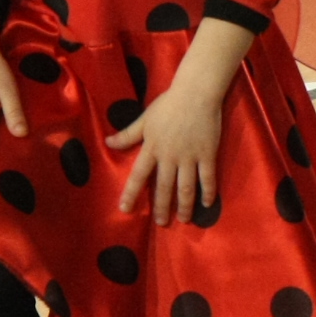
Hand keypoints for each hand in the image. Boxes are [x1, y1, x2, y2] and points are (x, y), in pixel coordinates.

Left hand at [108, 74, 222, 225]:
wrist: (195, 93)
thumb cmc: (167, 105)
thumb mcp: (144, 119)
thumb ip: (127, 135)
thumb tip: (108, 143)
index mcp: (152, 148)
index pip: (139, 175)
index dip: (131, 193)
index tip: (124, 209)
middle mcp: (169, 156)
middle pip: (164, 187)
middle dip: (162, 207)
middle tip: (161, 223)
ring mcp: (189, 156)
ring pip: (186, 187)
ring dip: (185, 206)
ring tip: (184, 219)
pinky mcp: (207, 154)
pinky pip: (208, 177)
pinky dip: (208, 192)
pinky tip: (207, 204)